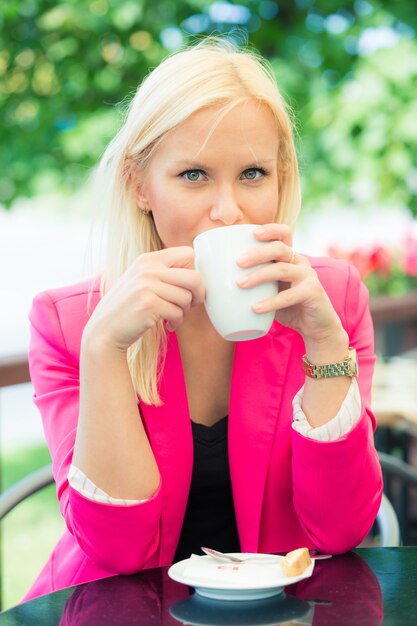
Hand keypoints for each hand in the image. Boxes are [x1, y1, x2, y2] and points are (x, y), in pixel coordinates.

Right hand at [83, 247, 204, 351]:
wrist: (105, 330)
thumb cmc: (128, 307)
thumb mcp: (141, 280)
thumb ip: (163, 271)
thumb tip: (198, 272)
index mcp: (148, 259)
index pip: (188, 254)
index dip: (195, 271)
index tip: (190, 287)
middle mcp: (147, 269)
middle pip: (194, 277)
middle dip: (198, 294)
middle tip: (190, 304)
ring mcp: (147, 286)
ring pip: (187, 298)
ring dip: (184, 312)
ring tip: (172, 316)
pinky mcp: (149, 305)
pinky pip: (178, 313)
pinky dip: (176, 322)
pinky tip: (168, 325)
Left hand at [236, 224, 346, 347]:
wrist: (316, 326)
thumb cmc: (288, 307)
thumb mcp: (270, 290)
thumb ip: (254, 283)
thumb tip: (217, 282)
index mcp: (290, 257)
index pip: (284, 233)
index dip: (270, 229)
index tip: (252, 232)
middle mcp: (300, 262)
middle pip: (280, 248)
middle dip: (257, 253)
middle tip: (238, 262)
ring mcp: (308, 276)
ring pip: (282, 269)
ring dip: (259, 275)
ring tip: (240, 284)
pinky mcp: (313, 293)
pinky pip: (289, 295)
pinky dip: (270, 302)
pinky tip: (254, 308)